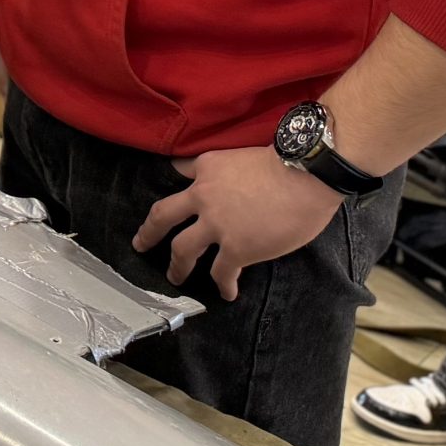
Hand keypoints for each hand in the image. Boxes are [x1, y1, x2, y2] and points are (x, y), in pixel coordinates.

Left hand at [134, 145, 342, 301]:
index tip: (174, 197)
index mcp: (206, 168)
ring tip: (175, 277)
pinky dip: (223, 285)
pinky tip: (227, 293)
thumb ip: (226, 167)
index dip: (177, 184)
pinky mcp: (236, 249)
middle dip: (148, 232)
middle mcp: (202, 196)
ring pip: (183, 250)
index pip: (181, 172)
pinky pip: (222, 272)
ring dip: (177, 266)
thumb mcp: (242, 153)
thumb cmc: (285, 162)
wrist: (305, 176)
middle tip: (140, 244)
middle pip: (162, 216)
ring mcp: (216, 225)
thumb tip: (228, 176)